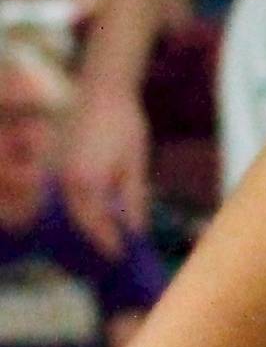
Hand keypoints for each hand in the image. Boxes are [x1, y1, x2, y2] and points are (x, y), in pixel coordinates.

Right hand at [60, 80, 152, 257]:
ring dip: (82, 225)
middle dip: (95, 238)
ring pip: (65, 211)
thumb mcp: (135, 163)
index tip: (121, 254)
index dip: (108, 242)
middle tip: (113, 251)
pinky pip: (59, 197)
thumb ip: (133, 198)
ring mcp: (53, 174)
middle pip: (77, 221)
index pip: (95, 225)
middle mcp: (62, 182)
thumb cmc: (123, 124)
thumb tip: (135, 228)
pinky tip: (89, 213)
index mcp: (86, 182)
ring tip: (104, 236)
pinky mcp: (50, 166)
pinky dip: (73, 208)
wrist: (101, 91)